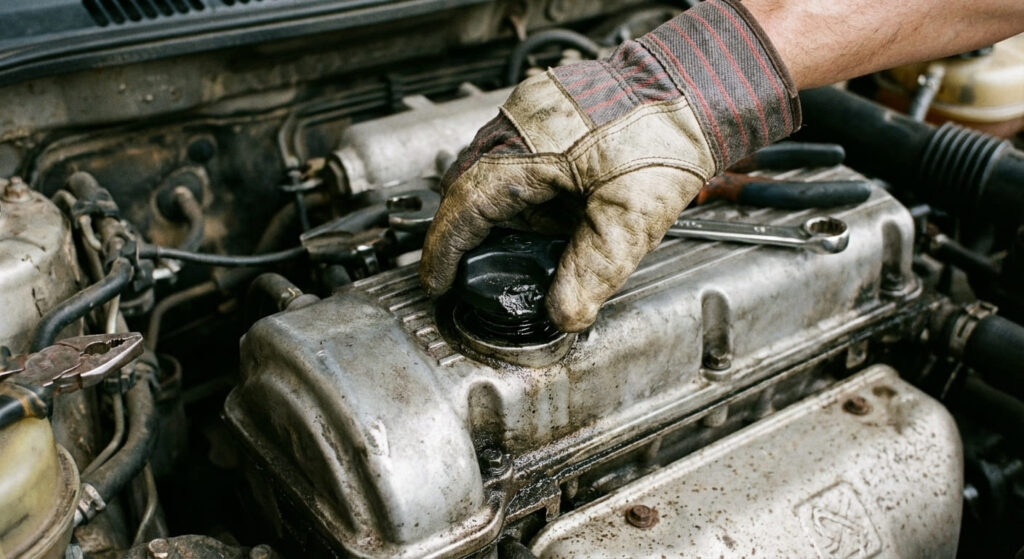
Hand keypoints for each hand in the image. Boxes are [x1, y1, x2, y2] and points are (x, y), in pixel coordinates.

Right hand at [420, 0, 799, 331]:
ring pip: (492, 167)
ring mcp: (530, 109)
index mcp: (522, 152)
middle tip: (472, 268)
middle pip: (470, 187)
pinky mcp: (550, 105)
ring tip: (529, 242)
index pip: (462, 209)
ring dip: (502, 208)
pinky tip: (554, 204)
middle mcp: (516, 124)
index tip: (435, 281)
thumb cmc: (667, 135)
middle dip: (469, 232)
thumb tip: (564, 313)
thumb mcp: (628, 218)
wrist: (696, 84)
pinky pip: (517, 149)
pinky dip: (525, 183)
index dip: (444, 252)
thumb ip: (592, 272)